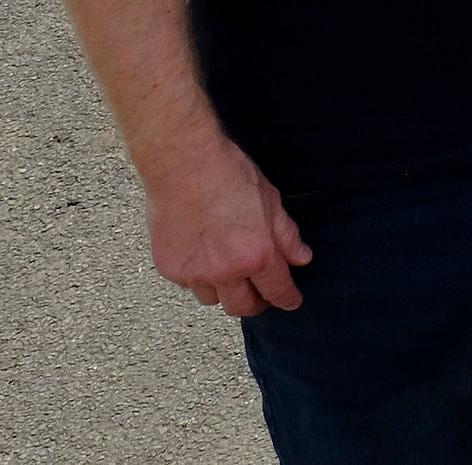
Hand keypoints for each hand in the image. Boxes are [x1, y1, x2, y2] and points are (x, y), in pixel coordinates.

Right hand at [143, 131, 310, 315]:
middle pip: (242, 307)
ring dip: (224, 290)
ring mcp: (194, 273)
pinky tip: (202, 254)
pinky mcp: (170, 268)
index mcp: (256, 255)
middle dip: (255, 303)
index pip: (277, 291)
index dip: (287, 299)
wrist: (183, 164)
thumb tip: (301, 259)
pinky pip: (189, 285)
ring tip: (227, 269)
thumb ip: (287, 236)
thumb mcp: (271, 201)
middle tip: (259, 293)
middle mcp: (225, 271)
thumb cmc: (228, 175)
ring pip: (213, 300)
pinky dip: (198, 276)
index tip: (291, 302)